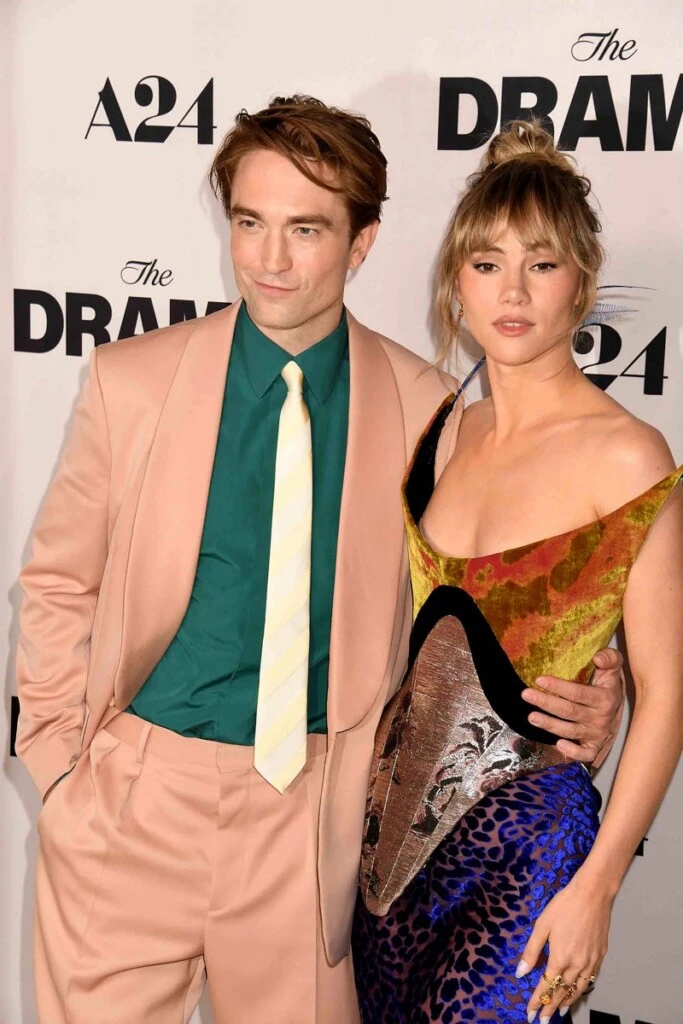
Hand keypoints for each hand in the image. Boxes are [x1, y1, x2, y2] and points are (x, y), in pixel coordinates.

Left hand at [516, 877, 610, 1020]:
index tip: (530, 1014)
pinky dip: (582, 990)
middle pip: (562, 992)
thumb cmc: (564, 906)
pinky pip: (591, 980)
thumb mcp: (542, 926)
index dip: (537, 1001)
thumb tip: (521, 972)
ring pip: (578, 990)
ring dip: (568, 1002)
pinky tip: (578, 991)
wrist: (593, 895)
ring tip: (560, 1012)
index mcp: (560, 958)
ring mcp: (591, 962)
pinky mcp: (600, 956)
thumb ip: (532, 952)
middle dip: (551, 1007)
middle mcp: (576, 965)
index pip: (546, 986)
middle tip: (543, 1020)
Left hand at [522, 648, 624, 763]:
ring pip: (570, 731)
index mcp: (604, 698)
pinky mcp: (594, 746)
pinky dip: (572, 752)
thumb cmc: (609, 686)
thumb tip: (598, 658)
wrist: (619, 710)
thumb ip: (609, 658)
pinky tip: (557, 744)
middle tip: (526, 694)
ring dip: (549, 724)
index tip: (539, 679)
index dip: (558, 686)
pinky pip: (585, 754)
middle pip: (569, 711)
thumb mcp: (613, 669)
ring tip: (531, 716)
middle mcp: (600, 718)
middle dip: (546, 702)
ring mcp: (596, 734)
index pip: (578, 693)